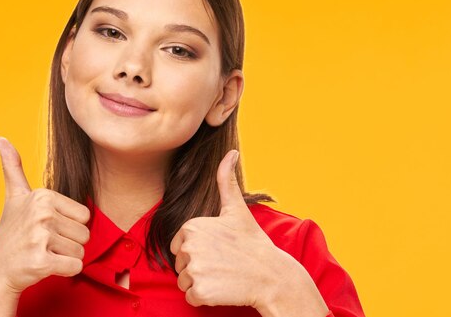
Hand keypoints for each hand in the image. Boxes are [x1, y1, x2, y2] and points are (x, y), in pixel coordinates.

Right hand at [0, 137, 90, 294]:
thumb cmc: (11, 233)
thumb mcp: (14, 197)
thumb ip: (13, 167)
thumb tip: (1, 138)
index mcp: (42, 195)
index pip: (84, 215)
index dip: (69, 225)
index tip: (46, 228)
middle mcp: (41, 213)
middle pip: (85, 234)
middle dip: (68, 243)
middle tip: (44, 244)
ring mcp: (40, 237)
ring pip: (81, 251)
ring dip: (65, 258)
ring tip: (42, 254)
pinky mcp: (41, 261)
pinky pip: (75, 266)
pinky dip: (65, 271)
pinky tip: (44, 267)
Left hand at [170, 150, 327, 316]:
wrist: (271, 276)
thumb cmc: (252, 242)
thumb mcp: (236, 209)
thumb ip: (226, 180)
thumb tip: (230, 151)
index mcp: (192, 226)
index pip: (179, 244)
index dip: (197, 250)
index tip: (218, 250)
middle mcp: (189, 246)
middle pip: (180, 263)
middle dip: (198, 266)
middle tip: (222, 263)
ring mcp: (194, 269)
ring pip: (184, 281)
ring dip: (200, 282)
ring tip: (222, 275)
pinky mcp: (200, 291)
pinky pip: (190, 297)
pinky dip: (204, 298)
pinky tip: (222, 288)